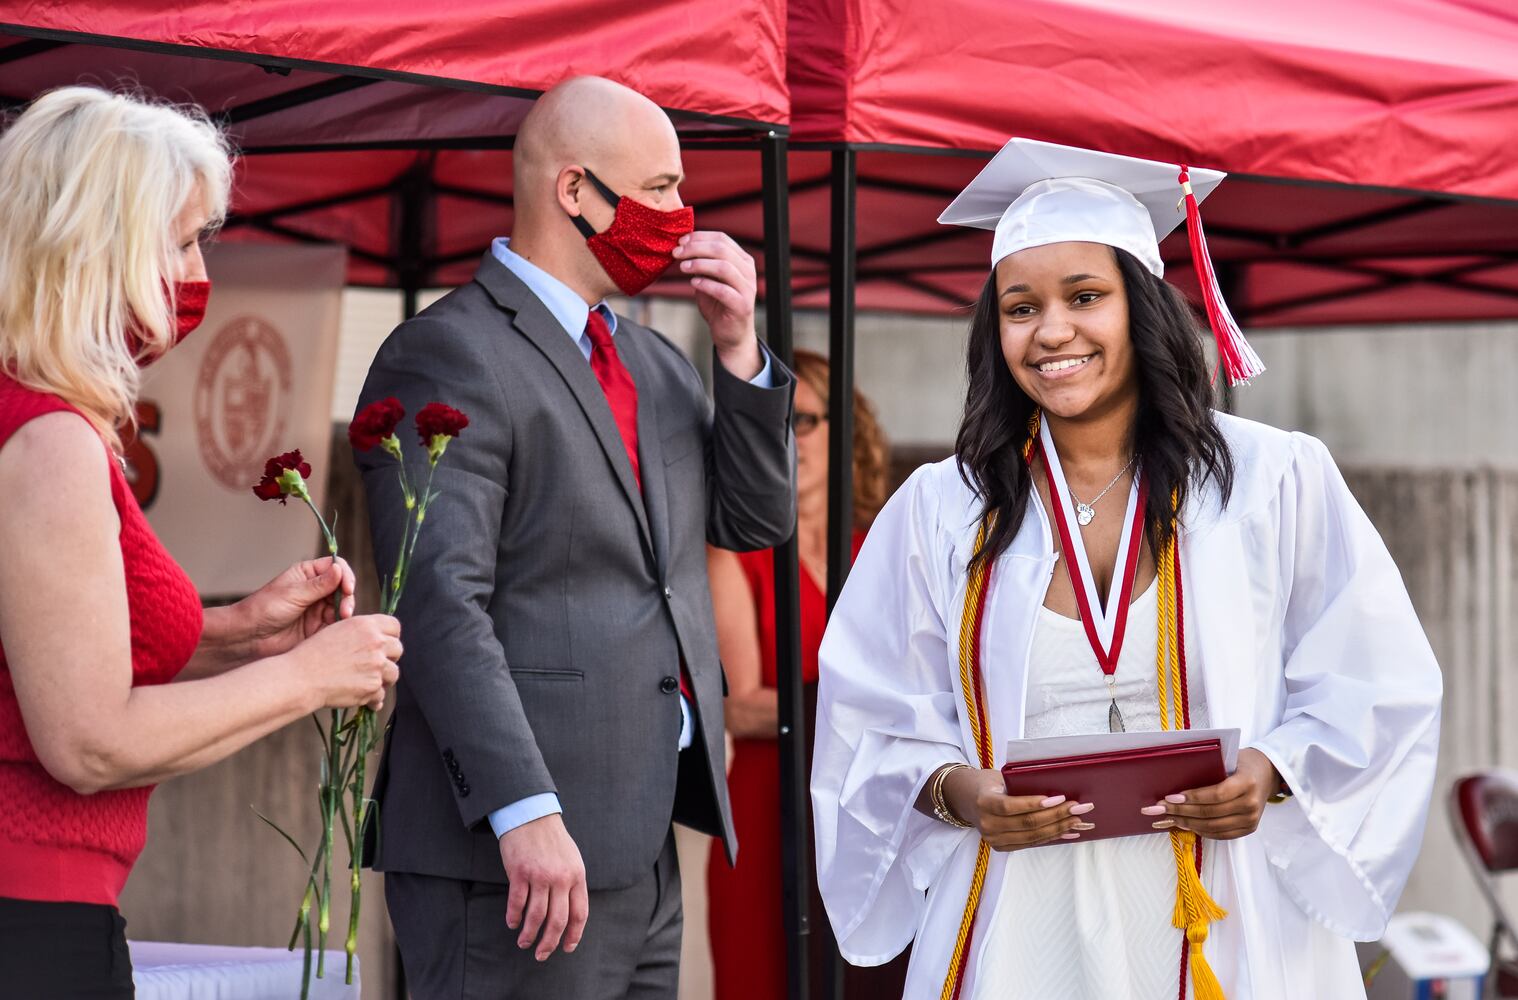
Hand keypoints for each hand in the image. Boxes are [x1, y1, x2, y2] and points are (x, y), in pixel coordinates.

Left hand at [238, 557, 355, 659]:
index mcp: (307, 574)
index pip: (335, 566)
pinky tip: (337, 629)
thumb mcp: (294, 594)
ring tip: (341, 618)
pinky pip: (336, 623)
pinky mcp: (318, 626)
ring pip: (343, 605)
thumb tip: (339, 568)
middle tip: (344, 610)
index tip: (347, 588)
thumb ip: (320, 584)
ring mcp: (317, 608)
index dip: (345, 575)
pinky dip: (340, 625)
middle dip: (347, 597)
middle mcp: (315, 589)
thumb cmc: (265, 609)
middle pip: (343, 586)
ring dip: (345, 611)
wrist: (250, 636)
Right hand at [288, 614, 401, 710]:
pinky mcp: (373, 686)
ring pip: (393, 673)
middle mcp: (375, 643)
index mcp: (366, 625)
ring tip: (369, 681)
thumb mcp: (338, 630)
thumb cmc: (313, 654)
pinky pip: (381, 694)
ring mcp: (377, 666)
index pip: (394, 626)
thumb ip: (362, 632)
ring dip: (384, 678)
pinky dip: (374, 698)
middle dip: (389, 657)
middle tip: (375, 664)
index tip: (384, 643)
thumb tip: (378, 639)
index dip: (390, 635)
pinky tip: (365, 697)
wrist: (302, 677)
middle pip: (398, 649)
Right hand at [499, 813, 588, 960]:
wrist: (532, 816)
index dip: (574, 934)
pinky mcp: (520, 872)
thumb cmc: (552, 839)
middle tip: (542, 955)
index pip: (579, 913)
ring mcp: (540, 875)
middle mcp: (561, 878)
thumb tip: (570, 914)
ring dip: (529, 934)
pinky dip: (514, 917)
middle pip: (558, 920)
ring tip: (524, 943)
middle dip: (550, 942)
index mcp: (577, 876)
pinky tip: (512, 924)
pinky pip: (517, 903)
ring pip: (536, 916)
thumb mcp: (572, 860)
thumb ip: (572, 884)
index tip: (567, 948)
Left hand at [672, 231, 761, 377]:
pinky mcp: (742, 306)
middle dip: (695, 248)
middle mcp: (747, 271)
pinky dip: (706, 284)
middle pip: (722, 249)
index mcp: (742, 260)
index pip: (722, 238)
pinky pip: (723, 290)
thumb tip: (683, 246)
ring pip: (724, 267)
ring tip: (683, 267)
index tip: (680, 242)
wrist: (730, 334)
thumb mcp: (708, 279)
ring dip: (699, 264)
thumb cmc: (718, 305)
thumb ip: (702, 263)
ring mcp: (747, 288)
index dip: (699, 237)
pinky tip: (693, 283)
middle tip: (677, 253)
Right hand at [942, 766, 1094, 850]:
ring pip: (1033, 837)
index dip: (1036, 803)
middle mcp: (987, 825)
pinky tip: (1068, 832)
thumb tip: (1055, 790)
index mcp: (983, 803)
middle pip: (1027, 824)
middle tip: (1080, 807)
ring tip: (1079, 820)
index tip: (1060, 797)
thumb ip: (1020, 785)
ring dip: (1059, 828)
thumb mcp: (998, 778)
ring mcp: (994, 839)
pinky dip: (1052, 838)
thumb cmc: (987, 784)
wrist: (966, 799)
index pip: (1011, 806)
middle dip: (1057, 816)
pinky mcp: (1002, 847)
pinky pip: (1031, 844)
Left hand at [1141, 747, 1280, 839]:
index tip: (1170, 797)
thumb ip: (1208, 769)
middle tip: (1159, 808)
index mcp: (1247, 783)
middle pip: (1211, 813)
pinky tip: (1186, 824)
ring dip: (1187, 823)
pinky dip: (1201, 830)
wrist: (1268, 773)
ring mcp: (1251, 819)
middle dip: (1181, 812)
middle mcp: (1251, 804)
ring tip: (1169, 817)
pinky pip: (1221, 834)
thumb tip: (1176, 782)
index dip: (1192, 798)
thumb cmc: (1242, 762)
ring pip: (1213, 827)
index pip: (1216, 794)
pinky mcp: (1249, 829)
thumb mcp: (1228, 759)